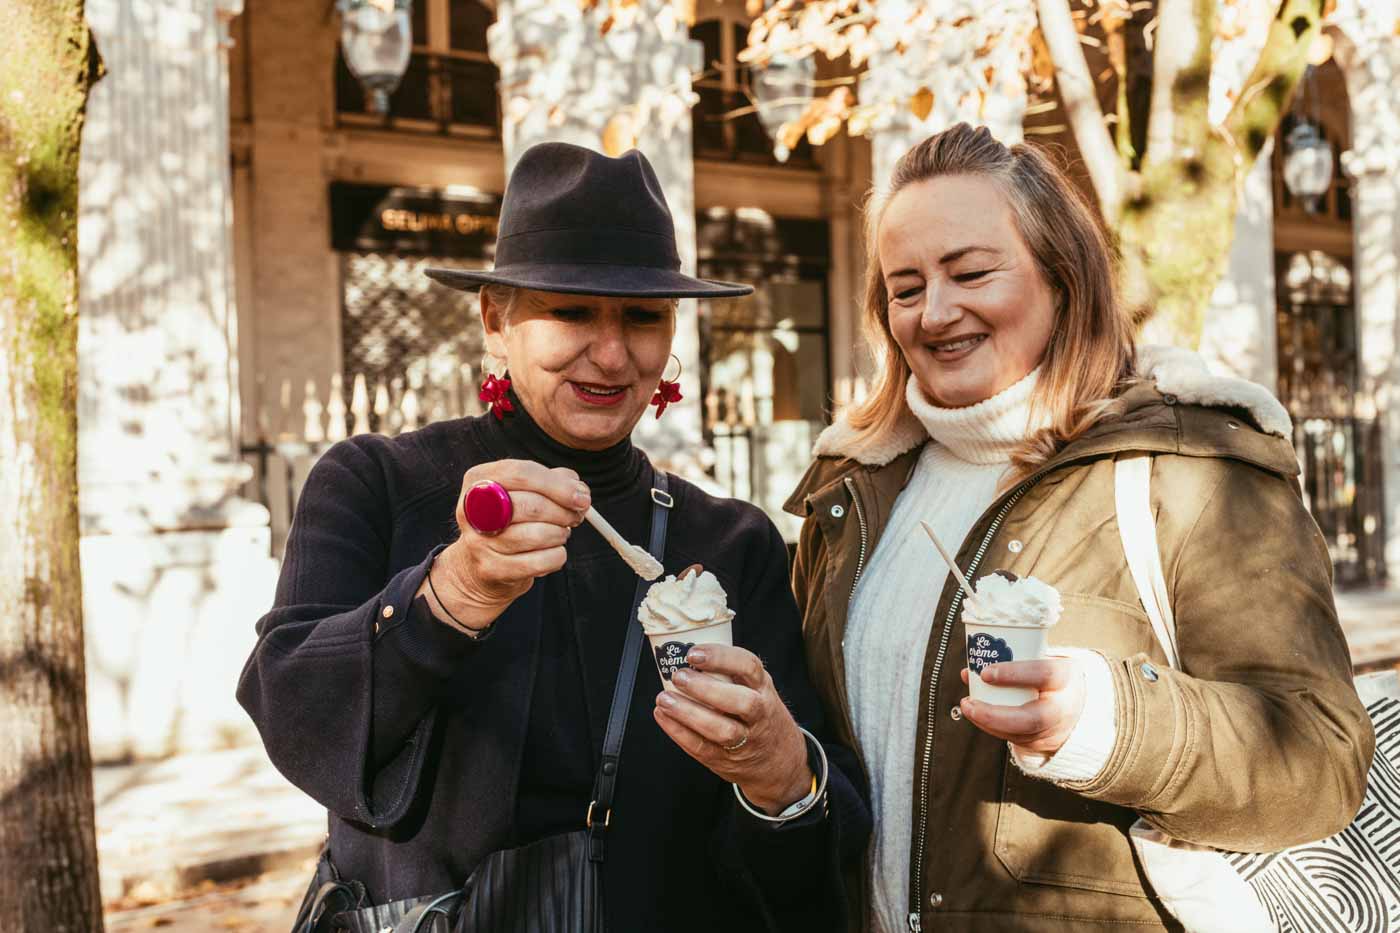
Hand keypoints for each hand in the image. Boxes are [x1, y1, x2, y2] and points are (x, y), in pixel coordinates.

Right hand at [418, 459, 588, 631]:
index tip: (582, 498)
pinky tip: (553, 552)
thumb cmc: (511, 520)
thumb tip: (579, 491)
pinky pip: (538, 563)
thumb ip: (555, 481)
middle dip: (563, 512)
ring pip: (537, 535)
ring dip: (560, 534)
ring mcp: (478, 542)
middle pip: (530, 505)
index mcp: (479, 480)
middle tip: (576, 516)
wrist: (482, 564)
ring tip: (560, 533)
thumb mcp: (527, 491)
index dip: (557, 485)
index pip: (521, 473)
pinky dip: (556, 557)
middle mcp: (472, 509)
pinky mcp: (490, 569)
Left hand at [653, 644, 811, 814]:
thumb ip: (733, 673)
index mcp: (763, 688)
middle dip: (706, 689)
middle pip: (741, 702)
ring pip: (721, 730)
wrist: (780, 761)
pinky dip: (679, 732)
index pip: (749, 667)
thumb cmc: (761, 716)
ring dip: (689, 713)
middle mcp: (759, 714)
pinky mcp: (726, 759)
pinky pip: (701, 748)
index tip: (694, 653)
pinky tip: (663, 717)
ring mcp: (745, 740)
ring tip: (664, 699)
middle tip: (679, 676)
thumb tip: (687, 651)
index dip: (721, 658)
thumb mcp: (758, 688)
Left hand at [958, 659, 1085, 755]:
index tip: (986, 673)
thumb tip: (971, 667)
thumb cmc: (1053, 676)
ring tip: (968, 707)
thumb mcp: (1043, 659)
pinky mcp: (1042, 742)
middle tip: (969, 703)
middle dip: (994, 714)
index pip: (1044, 675)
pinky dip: (992, 728)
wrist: (1080, 701)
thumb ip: (1011, 661)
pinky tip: (978, 716)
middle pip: (1031, 718)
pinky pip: (1016, 739)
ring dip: (987, 722)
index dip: (1014, 674)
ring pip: (1020, 734)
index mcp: (1066, 678)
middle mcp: (1062, 707)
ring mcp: (1054, 729)